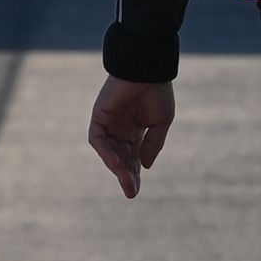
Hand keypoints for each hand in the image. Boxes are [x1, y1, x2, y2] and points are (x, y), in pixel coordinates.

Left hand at [87, 76, 173, 197]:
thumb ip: (153, 144)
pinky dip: (105, 152)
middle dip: (126, 175)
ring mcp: (108, 124)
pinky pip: (98, 140)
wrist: (147, 68)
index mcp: (136, 131)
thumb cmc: (157, 90)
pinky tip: (116, 161)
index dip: (134, 174)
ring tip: (127, 180)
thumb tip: (145, 166)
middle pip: (121, 159)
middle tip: (131, 192)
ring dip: (117, 167)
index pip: (133, 158)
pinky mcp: (99, 117)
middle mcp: (120, 130)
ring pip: (109, 153)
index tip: (134, 192)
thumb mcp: (161, 121)